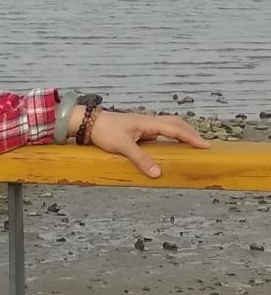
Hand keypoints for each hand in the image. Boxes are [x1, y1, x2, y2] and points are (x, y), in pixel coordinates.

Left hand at [88, 110, 209, 179]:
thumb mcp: (123, 146)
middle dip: (190, 132)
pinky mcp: (138, 130)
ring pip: (168, 125)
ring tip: (192, 143)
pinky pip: (160, 131)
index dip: (191, 137)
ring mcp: (143, 124)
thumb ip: (140, 159)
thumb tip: (158, 173)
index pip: (175, 129)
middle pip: (175, 123)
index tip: (205, 145)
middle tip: (203, 144)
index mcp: (148, 122)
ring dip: (181, 132)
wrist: (88, 122)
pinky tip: (171, 144)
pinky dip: (170, 135)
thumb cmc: (105, 130)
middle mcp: (148, 121)